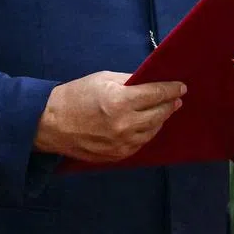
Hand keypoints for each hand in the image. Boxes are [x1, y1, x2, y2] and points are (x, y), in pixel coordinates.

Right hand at [33, 71, 185, 162]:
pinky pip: (142, 142)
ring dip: (161, 119)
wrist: (52, 123)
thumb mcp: (101, 79)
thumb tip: (148, 83)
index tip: (181, 86)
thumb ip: (127, 82)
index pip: (155, 94)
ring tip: (164, 110)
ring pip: (153, 130)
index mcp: (120, 101)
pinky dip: (148, 131)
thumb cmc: (75, 95)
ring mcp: (124, 143)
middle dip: (169, 104)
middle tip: (176, 98)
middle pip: (159, 114)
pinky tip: (148, 124)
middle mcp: (126, 124)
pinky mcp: (121, 155)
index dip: (170, 89)